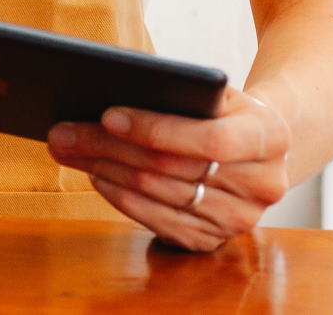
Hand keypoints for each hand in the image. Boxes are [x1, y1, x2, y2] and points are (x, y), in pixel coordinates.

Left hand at [46, 87, 292, 251]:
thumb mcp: (218, 91)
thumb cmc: (225, 110)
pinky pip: (158, 221)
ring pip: (158, 194)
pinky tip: (97, 176)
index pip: (210, 139)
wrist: (260, 145)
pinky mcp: (214, 240)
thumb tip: (110, 103)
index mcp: (270, 137)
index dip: (156, 129)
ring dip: (104, 170)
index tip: (108, 115)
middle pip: (171, 168)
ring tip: (68, 149)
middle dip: (109, 147)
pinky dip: (121, 198)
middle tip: (62, 132)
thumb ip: (182, 93)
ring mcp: (239, 219)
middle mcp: (263, 185)